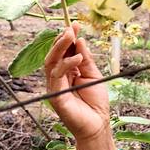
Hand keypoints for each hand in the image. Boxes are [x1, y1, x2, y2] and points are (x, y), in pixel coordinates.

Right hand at [44, 22, 119, 149]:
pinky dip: (66, 65)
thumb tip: (80, 40)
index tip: (75, 25)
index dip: (68, 38)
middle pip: (54, 55)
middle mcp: (58, 78)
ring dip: (61, 48)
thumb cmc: (96, 102)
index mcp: (67, 72)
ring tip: (72, 37)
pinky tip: (78, 57)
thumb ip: (86, 59)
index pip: (64, 52)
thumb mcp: (94, 75)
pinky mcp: (56, 96)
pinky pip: (57, 77)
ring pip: (51, 63)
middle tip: (70, 28)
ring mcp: (55, 87)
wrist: (98, 124)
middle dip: (61, 40)